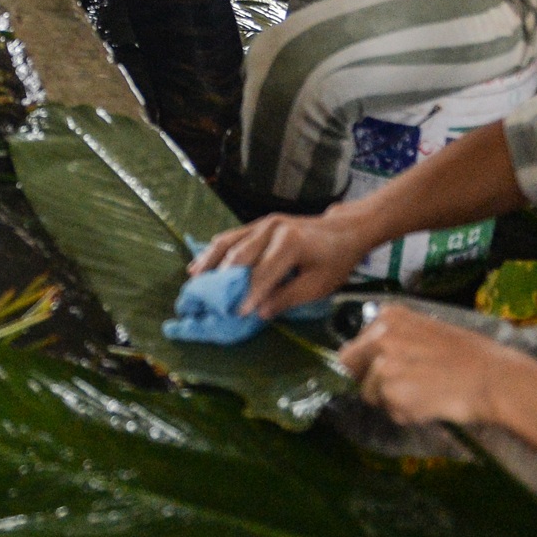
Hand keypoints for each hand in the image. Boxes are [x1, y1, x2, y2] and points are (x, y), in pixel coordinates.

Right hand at [190, 207, 374, 317]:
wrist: (343, 231)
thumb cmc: (335, 260)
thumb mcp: (319, 285)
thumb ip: (289, 297)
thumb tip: (259, 311)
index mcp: (290, 244)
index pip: (263, 273)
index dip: (249, 295)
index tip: (236, 313)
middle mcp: (272, 229)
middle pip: (240, 256)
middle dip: (222, 280)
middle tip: (205, 300)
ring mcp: (263, 223)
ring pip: (229, 243)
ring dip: (210, 263)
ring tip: (193, 281)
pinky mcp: (258, 224)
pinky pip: (231, 237)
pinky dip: (214, 251)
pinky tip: (200, 264)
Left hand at [339, 305, 536, 428]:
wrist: (495, 378)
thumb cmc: (471, 356)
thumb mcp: (427, 330)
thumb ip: (395, 339)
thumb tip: (368, 359)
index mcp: (388, 316)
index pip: (353, 346)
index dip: (366, 365)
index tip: (385, 373)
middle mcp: (380, 337)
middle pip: (352, 368)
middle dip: (371, 382)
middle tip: (405, 387)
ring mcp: (384, 365)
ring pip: (372, 394)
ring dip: (395, 401)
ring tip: (428, 394)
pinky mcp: (393, 393)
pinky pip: (393, 412)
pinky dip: (409, 415)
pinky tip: (432, 404)